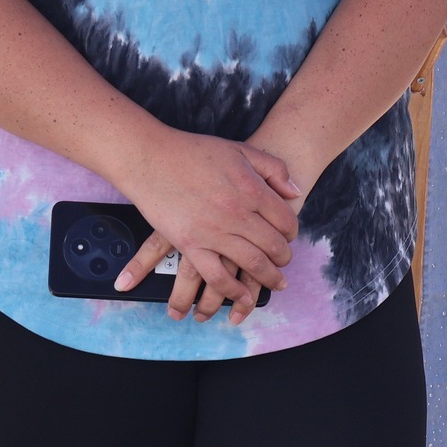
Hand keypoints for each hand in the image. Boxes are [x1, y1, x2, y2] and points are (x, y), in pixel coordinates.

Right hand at [112, 132, 300, 314]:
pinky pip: (217, 276)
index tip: (288, 236)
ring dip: (269, 278)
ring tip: (275, 283)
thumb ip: (273, 168)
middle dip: (284, 258)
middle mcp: (237, 213)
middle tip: (284, 263)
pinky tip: (242, 296)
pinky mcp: (191, 245)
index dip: (291, 232)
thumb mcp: (240, 149)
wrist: (151, 157)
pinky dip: (233, 291)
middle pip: (274, 246)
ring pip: (252, 264)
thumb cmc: (194, 151)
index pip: (286, 220)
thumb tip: (295, 193)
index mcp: (251, 189)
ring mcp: (214, 232)